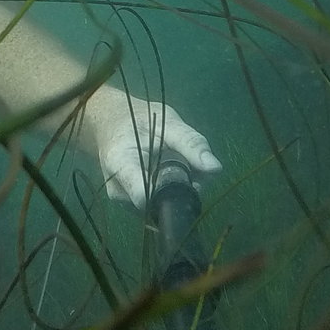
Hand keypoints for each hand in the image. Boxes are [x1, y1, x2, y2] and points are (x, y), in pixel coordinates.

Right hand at [96, 94, 222, 204]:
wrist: (113, 124)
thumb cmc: (140, 119)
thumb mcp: (168, 122)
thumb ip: (191, 144)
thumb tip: (215, 168)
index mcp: (120, 163)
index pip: (144, 195)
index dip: (173, 194)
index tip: (192, 181)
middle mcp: (118, 189)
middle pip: (158, 204)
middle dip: (182, 190)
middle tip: (188, 165)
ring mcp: (123, 201)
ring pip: (160, 209)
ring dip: (177, 192)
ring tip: (175, 165)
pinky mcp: (130, 207)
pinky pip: (157, 207)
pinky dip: (169, 194)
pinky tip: (167, 175)